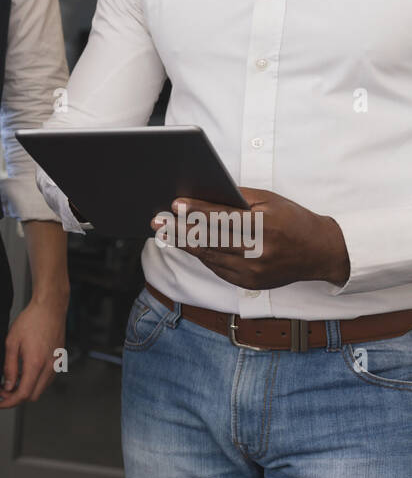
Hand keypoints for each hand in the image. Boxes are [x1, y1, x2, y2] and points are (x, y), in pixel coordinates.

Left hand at [0, 296, 66, 408]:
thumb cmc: (31, 321)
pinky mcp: (59, 361)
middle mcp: (49, 367)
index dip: (9, 402)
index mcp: (36, 363)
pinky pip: (47, 380)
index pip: (23, 394)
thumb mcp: (11, 343)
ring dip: (26, 390)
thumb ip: (9, 367)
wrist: (50, 308)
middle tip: (3, 390)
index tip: (0, 402)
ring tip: (12, 381)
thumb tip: (8, 386)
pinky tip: (24, 373)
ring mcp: (56, 364)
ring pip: (40, 389)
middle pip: (33, 396)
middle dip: (16, 397)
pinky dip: (35, 382)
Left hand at [156, 188, 350, 288]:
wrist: (320, 252)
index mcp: (265, 226)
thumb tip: (205, 194)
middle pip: (210, 239)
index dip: (197, 211)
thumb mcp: (271, 201)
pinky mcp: (248, 283)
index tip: (175, 205)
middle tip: (158, 222)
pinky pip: (217, 268)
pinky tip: (188, 246)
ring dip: (185, 244)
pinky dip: (202, 255)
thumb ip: (239, 198)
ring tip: (166, 233)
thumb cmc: (293, 220)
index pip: (223, 217)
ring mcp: (252, 271)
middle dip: (181, 230)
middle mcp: (258, 251)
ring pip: (210, 256)